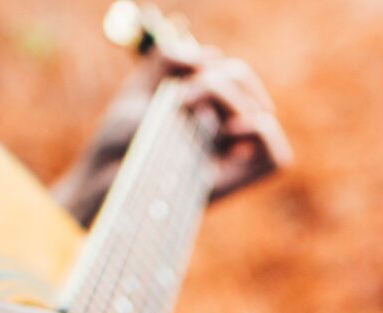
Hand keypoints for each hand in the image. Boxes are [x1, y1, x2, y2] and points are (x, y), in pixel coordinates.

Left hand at [52, 43, 292, 225]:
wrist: (104, 177)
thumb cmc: (119, 140)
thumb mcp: (141, 86)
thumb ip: (170, 57)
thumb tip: (210, 58)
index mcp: (205, 108)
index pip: (229, 72)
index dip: (209, 64)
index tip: (176, 83)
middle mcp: (221, 131)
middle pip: (245, 83)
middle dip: (218, 77)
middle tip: (180, 98)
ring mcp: (230, 158)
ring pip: (261, 111)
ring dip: (227, 95)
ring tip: (191, 110)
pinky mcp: (235, 184)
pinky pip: (277, 158)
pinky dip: (262, 132)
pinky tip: (228, 132)